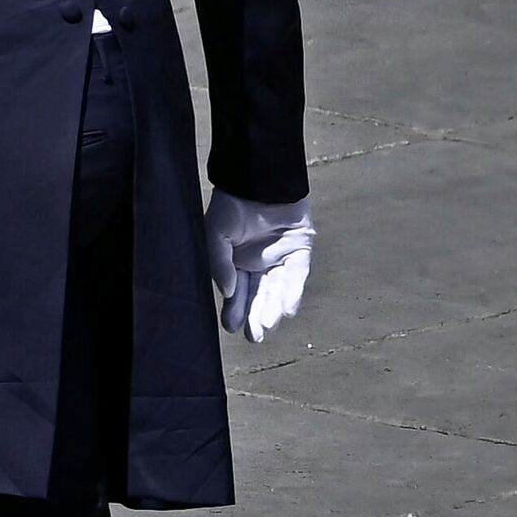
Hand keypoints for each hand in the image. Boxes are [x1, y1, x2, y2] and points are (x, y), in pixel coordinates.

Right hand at [203, 191, 313, 341]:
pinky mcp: (301, 251)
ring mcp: (280, 258)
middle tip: (254, 337)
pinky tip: (286, 309)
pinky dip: (292, 292)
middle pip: (257, 295)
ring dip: (271, 308)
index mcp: (235, 261)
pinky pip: (297, 276)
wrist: (258, 179)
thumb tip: (229, 292)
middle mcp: (258, 263)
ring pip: (277, 290)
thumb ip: (220, 263)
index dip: (233, 309)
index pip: (235, 291)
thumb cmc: (231, 204)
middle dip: (254, 316)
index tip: (231, 328)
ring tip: (266, 326)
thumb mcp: (215, 234)